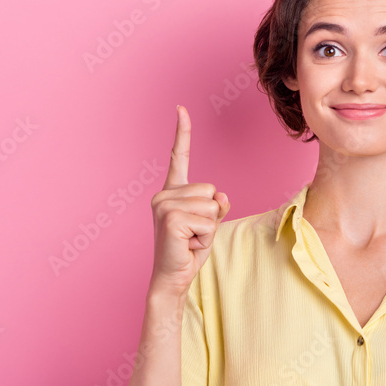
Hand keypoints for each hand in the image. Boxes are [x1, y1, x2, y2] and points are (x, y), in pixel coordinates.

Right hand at [147, 105, 230, 297]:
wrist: (173, 277)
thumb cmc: (189, 249)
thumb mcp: (209, 222)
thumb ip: (216, 204)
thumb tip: (220, 197)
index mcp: (172, 191)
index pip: (178, 156)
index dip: (182, 132)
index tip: (181, 108)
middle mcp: (164, 195)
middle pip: (212, 190)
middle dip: (212, 215)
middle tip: (193, 233)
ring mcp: (164, 205)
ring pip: (212, 206)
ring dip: (209, 228)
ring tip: (190, 239)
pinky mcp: (171, 219)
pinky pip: (209, 221)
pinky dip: (205, 237)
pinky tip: (188, 244)